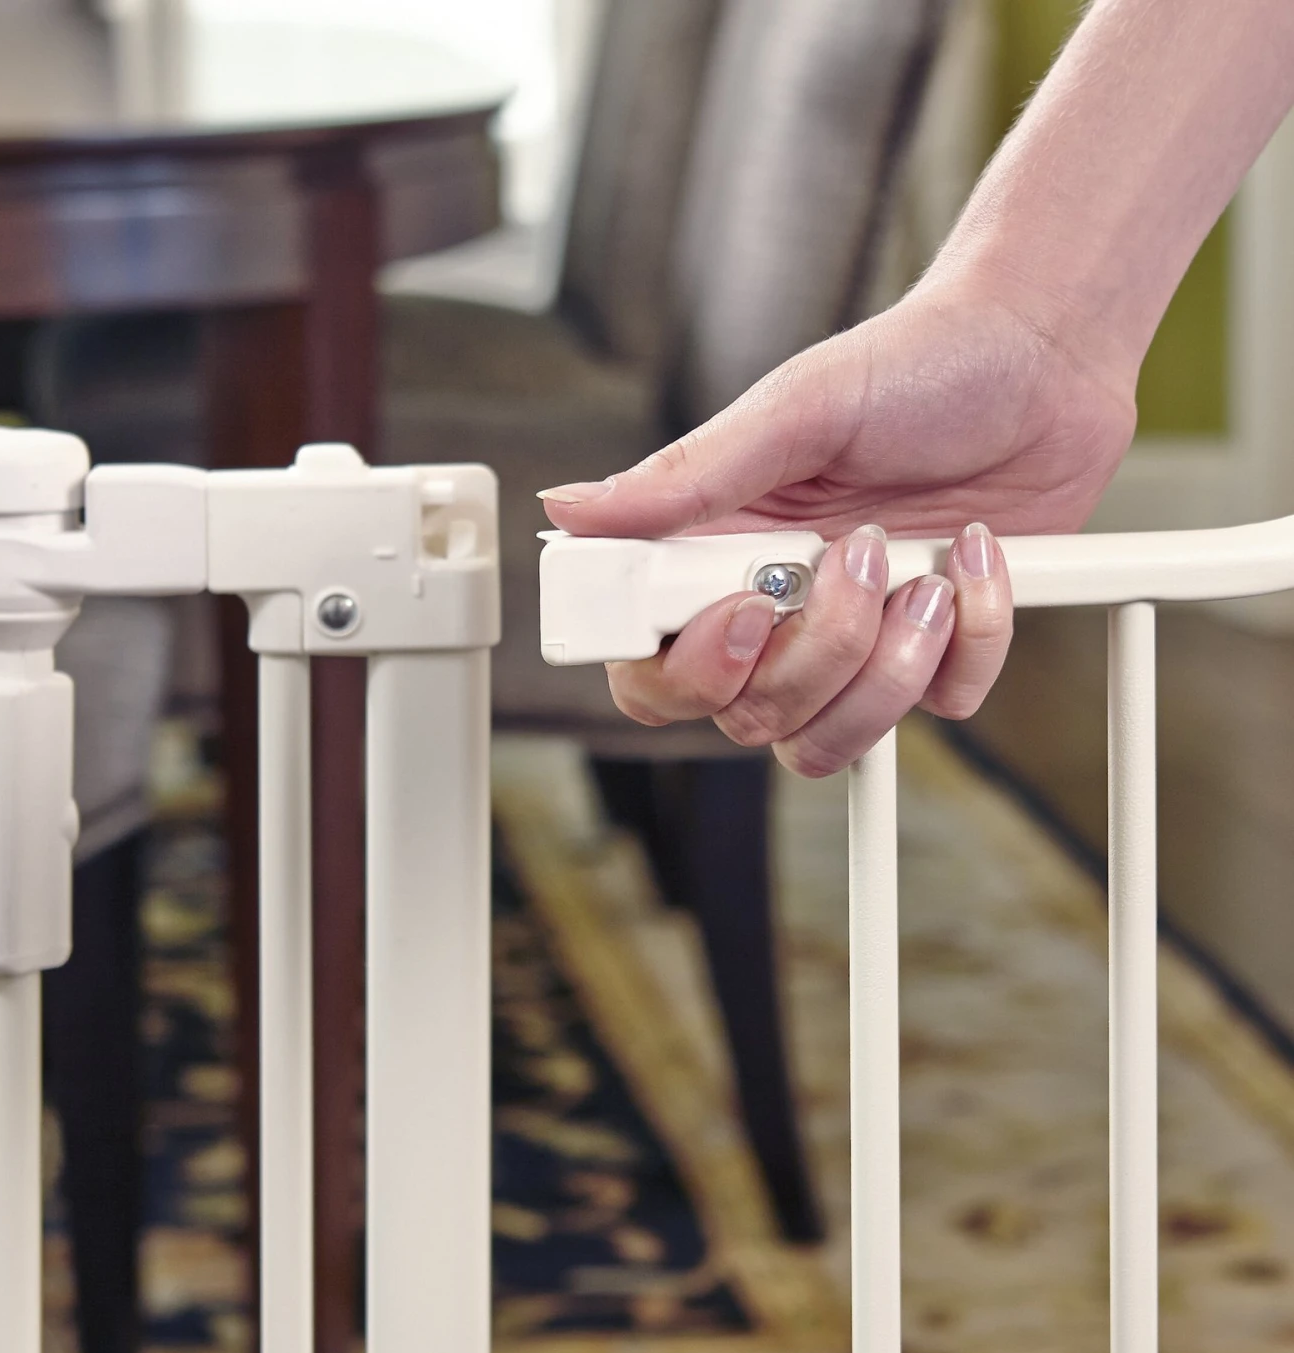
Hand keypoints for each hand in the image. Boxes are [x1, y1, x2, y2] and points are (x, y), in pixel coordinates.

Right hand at [539, 278, 1137, 775]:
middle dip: (815, 654)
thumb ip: (684, 479)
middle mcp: (776, 613)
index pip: (654, 672)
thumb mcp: (794, 411)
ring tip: (925, 573)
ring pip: (833, 739)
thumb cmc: (915, 365)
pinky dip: (974, 637)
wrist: (1043, 355)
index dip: (688, 673)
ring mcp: (855, 642)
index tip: (745, 609)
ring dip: (890, 665)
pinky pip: (942, 707)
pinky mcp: (935, 653)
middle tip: (859, 554)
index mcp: (718, 559)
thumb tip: (566, 511)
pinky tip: (980, 557)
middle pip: (746, 720)